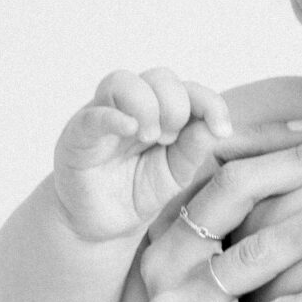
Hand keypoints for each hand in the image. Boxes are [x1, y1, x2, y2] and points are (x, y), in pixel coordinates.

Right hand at [53, 67, 243, 242]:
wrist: (102, 224)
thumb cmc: (137, 191)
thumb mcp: (176, 173)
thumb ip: (194, 148)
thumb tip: (215, 127)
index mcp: (161, 112)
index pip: (188, 89)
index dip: (210, 102)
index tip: (222, 130)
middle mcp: (131, 107)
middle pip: (159, 77)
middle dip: (176, 105)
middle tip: (171, 139)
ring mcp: (103, 116)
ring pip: (124, 82)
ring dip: (147, 106)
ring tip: (151, 138)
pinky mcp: (78, 135)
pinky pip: (94, 115)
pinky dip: (114, 117)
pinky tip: (131, 129)